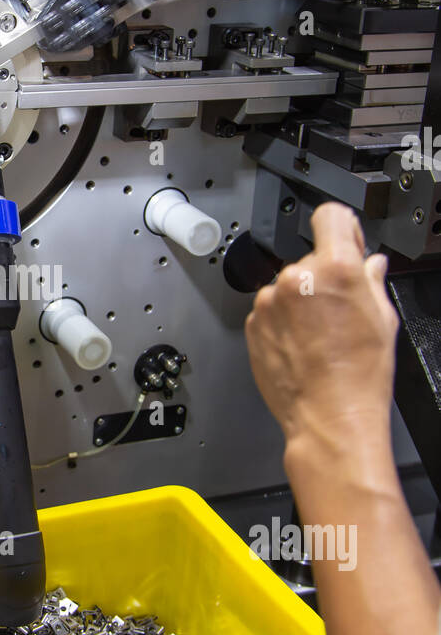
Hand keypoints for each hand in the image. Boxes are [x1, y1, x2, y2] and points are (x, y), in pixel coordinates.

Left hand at [245, 202, 399, 450]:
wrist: (329, 418)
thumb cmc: (358, 377)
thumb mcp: (382, 320)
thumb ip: (372, 281)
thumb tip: (370, 265)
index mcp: (334, 269)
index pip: (330, 216)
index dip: (342, 228)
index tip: (345, 242)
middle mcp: (296, 278)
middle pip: (311, 258)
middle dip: (325, 276)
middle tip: (340, 309)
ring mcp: (269, 301)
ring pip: (289, 285)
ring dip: (301, 301)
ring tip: (321, 336)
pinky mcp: (253, 323)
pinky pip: (272, 309)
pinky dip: (284, 321)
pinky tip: (304, 345)